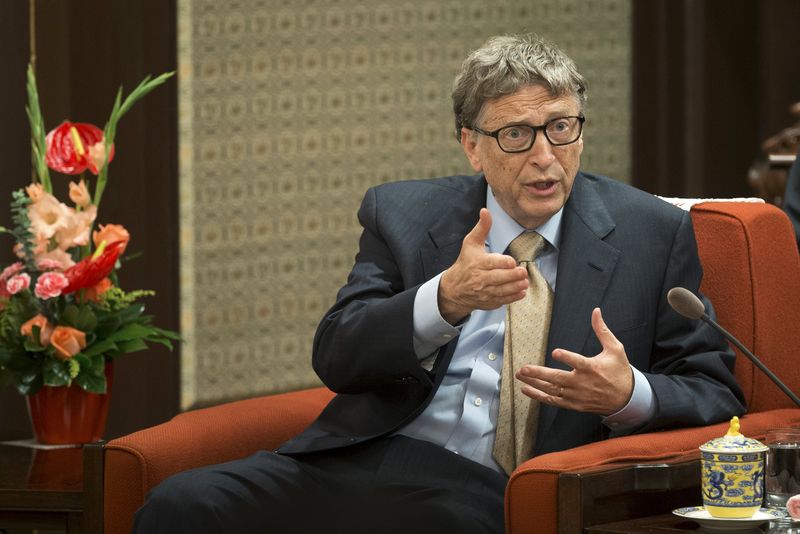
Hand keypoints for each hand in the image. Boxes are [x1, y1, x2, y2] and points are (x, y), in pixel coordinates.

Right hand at [438, 208, 528, 323]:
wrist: (455, 288)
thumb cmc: (466, 263)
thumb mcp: (471, 243)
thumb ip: (482, 228)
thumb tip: (485, 211)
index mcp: (477, 263)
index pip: (492, 263)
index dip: (504, 263)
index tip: (512, 262)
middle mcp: (480, 279)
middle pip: (499, 278)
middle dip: (514, 275)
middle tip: (523, 271)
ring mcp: (485, 292)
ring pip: (503, 290)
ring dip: (516, 286)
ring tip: (525, 281)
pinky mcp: (489, 301)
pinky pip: (503, 300)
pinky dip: (513, 297)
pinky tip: (521, 291)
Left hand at [515, 307, 633, 414]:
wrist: (626, 399)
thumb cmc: (619, 371)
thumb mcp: (615, 349)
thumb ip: (602, 330)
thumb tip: (596, 311)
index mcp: (592, 368)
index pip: (577, 362)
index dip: (566, 357)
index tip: (555, 352)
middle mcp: (582, 383)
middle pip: (557, 379)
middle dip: (539, 374)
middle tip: (523, 369)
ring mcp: (576, 395)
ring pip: (552, 390)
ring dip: (534, 383)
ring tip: (520, 376)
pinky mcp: (573, 404)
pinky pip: (553, 401)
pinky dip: (539, 396)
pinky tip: (526, 389)